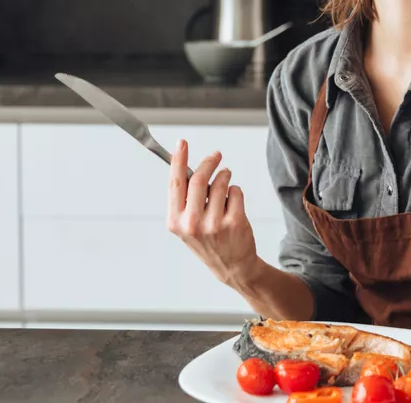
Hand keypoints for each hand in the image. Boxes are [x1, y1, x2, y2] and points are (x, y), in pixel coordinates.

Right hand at [167, 139, 259, 289]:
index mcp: (175, 222)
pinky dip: (236, 191)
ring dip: (225, 176)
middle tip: (216, 155)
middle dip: (209, 162)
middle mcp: (191, 224)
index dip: (178, 160)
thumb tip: (186, 166)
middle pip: (199, 179)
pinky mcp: (234, 222)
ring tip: (226, 182)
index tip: (182, 143)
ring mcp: (213, 224)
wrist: (232, 266)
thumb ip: (185, 200)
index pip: (175, 183)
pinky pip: (236, 191)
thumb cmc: (208, 241)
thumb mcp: (187, 225)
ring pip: (220, 183)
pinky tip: (234, 202)